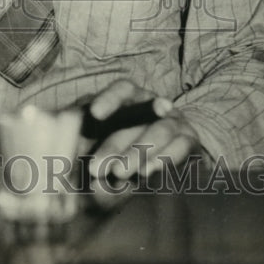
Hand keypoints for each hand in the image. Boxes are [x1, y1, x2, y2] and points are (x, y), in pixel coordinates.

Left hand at [85, 78, 200, 207]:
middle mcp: (156, 104)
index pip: (124, 89)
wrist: (175, 150)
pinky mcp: (190, 139)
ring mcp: (175, 120)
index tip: (94, 114)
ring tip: (118, 173)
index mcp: (134, 97)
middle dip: (115, 144)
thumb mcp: (107, 138)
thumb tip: (73, 148)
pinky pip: (181, 145)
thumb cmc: (127, 144)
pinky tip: (146, 173)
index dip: (110, 99)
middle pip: (138, 117)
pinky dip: (164, 158)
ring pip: (160, 130)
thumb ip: (93, 139)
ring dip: (138, 153)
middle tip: (95, 168)